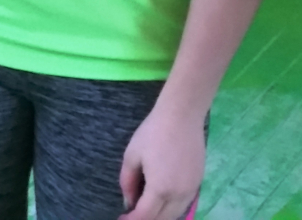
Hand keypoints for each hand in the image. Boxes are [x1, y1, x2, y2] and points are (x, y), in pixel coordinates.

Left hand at [119, 102, 204, 219]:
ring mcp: (192, 190)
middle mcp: (180, 194)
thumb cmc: (152, 133)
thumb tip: (128, 202)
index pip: (145, 216)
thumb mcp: (132, 156)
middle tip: (130, 216)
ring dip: (160, 216)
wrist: (181, 117)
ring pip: (176, 214)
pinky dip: (171, 209)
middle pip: (163, 219)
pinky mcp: (198, 183)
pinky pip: (184, 204)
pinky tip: (159, 202)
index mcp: (161, 188)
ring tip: (143, 210)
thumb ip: (128, 182)